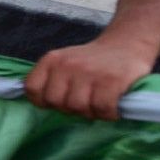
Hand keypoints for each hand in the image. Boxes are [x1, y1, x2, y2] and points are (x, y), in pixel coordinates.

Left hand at [23, 37, 155, 120]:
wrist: (127, 45)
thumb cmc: (93, 61)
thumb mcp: (65, 62)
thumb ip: (51, 80)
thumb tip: (41, 104)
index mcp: (52, 60)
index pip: (32, 89)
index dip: (44, 101)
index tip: (60, 101)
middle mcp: (67, 64)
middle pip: (56, 102)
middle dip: (70, 109)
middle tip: (85, 103)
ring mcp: (89, 72)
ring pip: (78, 107)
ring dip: (90, 113)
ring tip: (99, 105)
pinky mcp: (111, 80)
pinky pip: (102, 109)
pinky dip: (108, 114)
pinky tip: (113, 107)